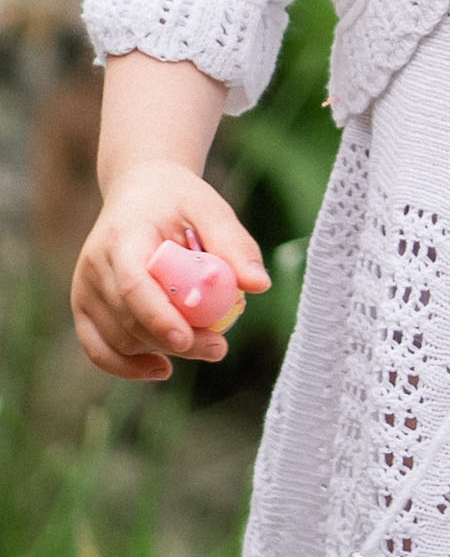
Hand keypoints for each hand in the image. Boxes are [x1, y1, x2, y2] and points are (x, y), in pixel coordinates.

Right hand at [72, 164, 268, 382]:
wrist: (139, 188)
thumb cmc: (178, 199)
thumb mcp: (210, 208)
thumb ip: (234, 244)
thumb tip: (259, 285)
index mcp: (123, 235)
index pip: (135, 285)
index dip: (160, 318)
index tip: (189, 340)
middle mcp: (94, 264)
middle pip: (129, 318)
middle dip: (173, 341)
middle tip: (219, 348)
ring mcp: (83, 288)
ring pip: (118, 339)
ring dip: (159, 351)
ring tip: (206, 345)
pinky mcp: (83, 306)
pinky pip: (99, 349)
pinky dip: (128, 366)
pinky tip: (163, 368)